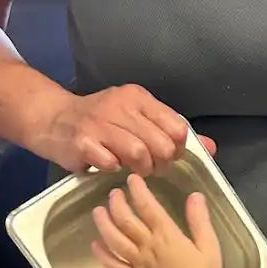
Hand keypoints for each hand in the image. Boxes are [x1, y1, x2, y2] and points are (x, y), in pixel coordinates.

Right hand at [29, 83, 205, 174]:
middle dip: (161, 162)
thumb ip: (172, 132)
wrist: (54, 120)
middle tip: (151, 166)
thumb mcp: (138, 119)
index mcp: (139, 98)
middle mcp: (121, 106)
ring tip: (132, 169)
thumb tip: (212, 147)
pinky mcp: (83, 142)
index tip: (166, 155)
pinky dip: (113, 169)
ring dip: (140, 168)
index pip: (177, 127)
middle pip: (161, 143)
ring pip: (139, 153)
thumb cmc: (101, 123)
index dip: (177, 148)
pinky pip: (110, 163)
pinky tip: (109, 165)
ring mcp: (100, 123)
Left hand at [92, 174, 223, 267]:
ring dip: (104, 224)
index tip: (131, 179)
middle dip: (117, 203)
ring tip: (97, 212)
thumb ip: (199, 220)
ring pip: (115, 240)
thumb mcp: (209, 246)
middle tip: (113, 193)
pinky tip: (95, 245)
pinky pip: (114, 266)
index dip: (138, 191)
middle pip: (126, 220)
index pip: (148, 206)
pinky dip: (103, 256)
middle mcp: (148, 246)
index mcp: (167, 235)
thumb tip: (195, 196)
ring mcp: (138, 264)